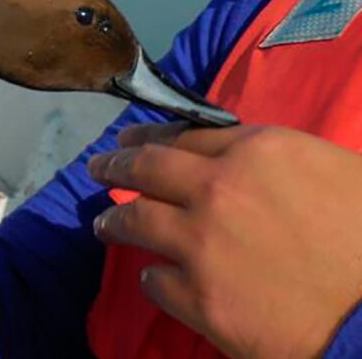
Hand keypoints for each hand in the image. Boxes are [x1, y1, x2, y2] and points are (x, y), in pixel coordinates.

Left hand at [89, 124, 361, 357]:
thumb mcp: (335, 172)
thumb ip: (277, 161)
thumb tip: (241, 158)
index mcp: (257, 151)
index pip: (184, 135)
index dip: (151, 137)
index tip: (129, 141)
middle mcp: (216, 190)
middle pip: (145, 169)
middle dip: (114, 165)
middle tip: (98, 168)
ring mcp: (200, 245)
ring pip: (134, 222)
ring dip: (114, 222)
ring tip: (104, 224)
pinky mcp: (197, 298)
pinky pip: (155, 281)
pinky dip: (152, 278)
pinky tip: (153, 279)